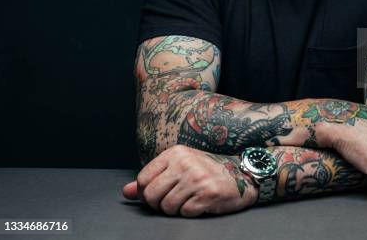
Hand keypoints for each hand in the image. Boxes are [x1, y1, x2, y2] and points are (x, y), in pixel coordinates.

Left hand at [122, 145, 257, 215]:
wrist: (241, 174)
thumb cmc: (207, 171)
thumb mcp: (179, 168)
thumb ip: (152, 178)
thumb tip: (126, 192)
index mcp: (175, 153)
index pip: (143, 179)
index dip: (146, 193)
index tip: (159, 194)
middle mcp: (185, 162)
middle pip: (151, 195)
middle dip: (159, 205)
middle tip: (174, 200)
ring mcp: (196, 178)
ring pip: (166, 207)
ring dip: (175, 210)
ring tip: (188, 200)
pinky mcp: (207, 194)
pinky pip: (184, 213)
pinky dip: (190, 212)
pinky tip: (200, 203)